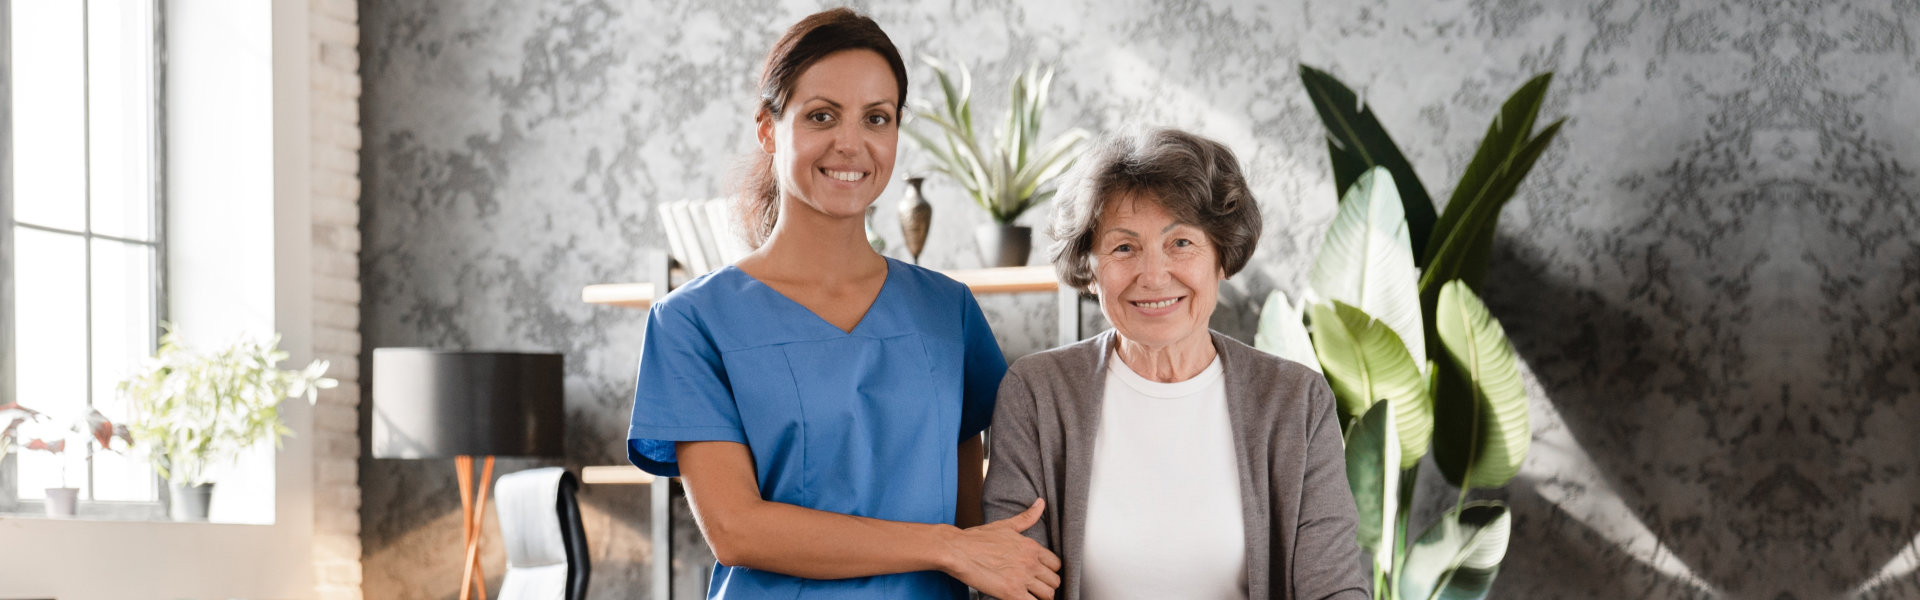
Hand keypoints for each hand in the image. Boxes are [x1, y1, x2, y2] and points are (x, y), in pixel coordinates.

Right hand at [943, 498, 1060, 599]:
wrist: (956, 550)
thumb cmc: (977, 539)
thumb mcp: (1006, 525)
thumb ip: (1027, 517)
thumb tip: (1041, 503)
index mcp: (1031, 547)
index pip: (1056, 564)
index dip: (1049, 571)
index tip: (1041, 575)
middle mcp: (1030, 562)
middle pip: (1054, 581)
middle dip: (1046, 586)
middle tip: (1035, 588)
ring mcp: (1021, 578)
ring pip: (1048, 595)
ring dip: (1040, 597)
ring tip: (1029, 595)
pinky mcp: (1011, 593)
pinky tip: (1021, 599)